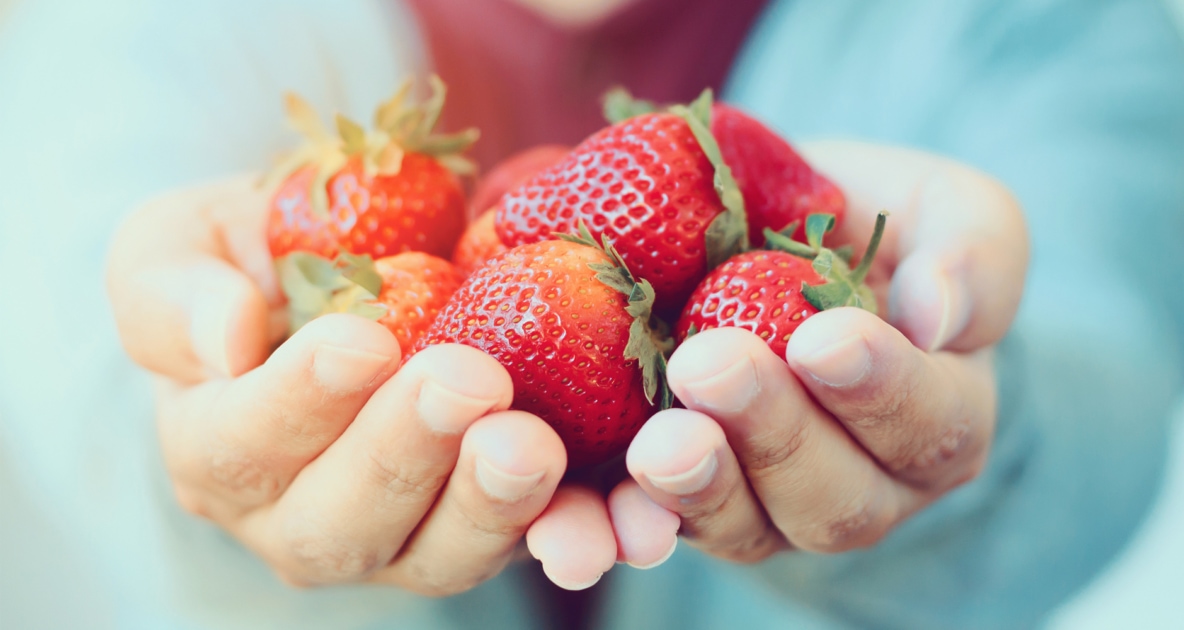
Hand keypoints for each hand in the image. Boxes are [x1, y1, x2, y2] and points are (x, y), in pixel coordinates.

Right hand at [107, 176, 576, 593]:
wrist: (353, 272)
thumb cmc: (257, 259)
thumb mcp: (184, 244)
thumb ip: (171, 292)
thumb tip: (224, 341)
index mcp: (220, 450)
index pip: (240, 446)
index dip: (297, 402)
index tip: (360, 340)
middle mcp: (302, 517)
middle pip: (343, 521)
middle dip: (405, 455)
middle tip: (466, 383)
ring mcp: (403, 537)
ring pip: (442, 554)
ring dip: (492, 507)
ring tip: (533, 445)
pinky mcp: (491, 526)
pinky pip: (536, 543)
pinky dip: (580, 531)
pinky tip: (624, 513)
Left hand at [619, 141, 1028, 559]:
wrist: (757, 235)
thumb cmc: (859, 220)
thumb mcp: (937, 206)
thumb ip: (972, 250)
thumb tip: (939, 314)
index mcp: (939, 418)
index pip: (930, 424)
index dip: (881, 388)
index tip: (822, 337)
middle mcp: (865, 485)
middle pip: (836, 498)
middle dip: (775, 434)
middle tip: (713, 365)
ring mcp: (772, 508)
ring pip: (748, 528)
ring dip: (702, 486)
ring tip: (658, 441)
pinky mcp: (691, 505)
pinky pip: (663, 528)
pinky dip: (630, 518)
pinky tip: (607, 490)